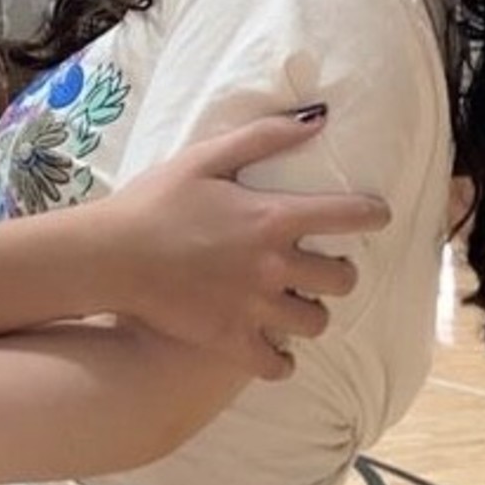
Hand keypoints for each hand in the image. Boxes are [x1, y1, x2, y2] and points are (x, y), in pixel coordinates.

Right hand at [113, 111, 389, 379]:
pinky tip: (275, 349)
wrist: (108, 256)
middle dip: (341, 272)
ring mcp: (254, 308)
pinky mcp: (230, 341)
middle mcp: (273, 266)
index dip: (373, 214)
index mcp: (273, 218)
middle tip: (324, 269)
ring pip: (316, 324)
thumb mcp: (207, 157)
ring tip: (296, 305)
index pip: (349, 216)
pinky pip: (277, 366)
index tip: (377, 216)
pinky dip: (282, 361)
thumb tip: (319, 119)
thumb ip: (266, 137)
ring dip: (313, 314)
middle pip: (342, 279)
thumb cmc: (154, 201)